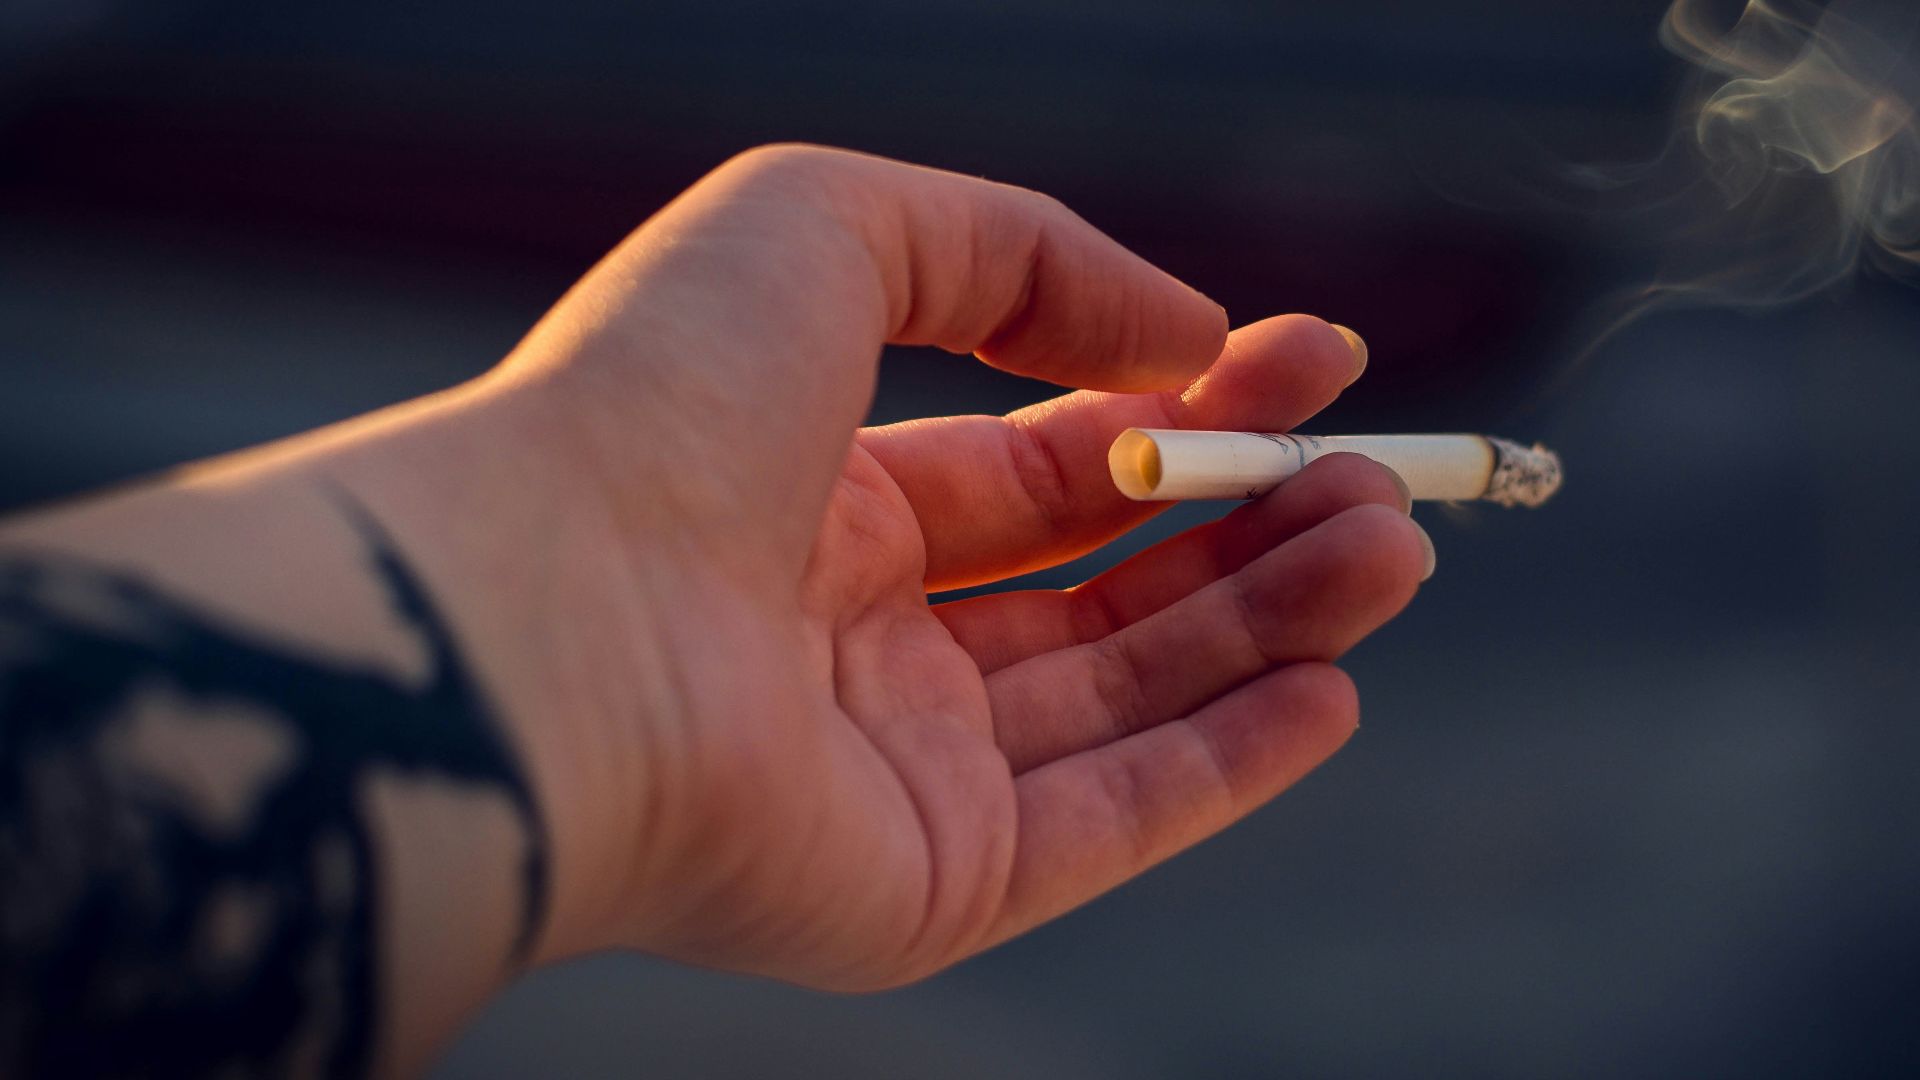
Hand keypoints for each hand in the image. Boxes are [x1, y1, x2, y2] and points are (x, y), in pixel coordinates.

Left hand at [456, 145, 1432, 988]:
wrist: (544, 619)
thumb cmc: (658, 402)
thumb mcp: (830, 225)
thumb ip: (1019, 252)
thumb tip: (1182, 328)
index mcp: (828, 500)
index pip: (1055, 462)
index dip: (1192, 403)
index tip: (1322, 359)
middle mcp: (864, 641)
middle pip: (1109, 586)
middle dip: (1256, 524)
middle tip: (1390, 478)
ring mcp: (898, 770)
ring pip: (1127, 699)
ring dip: (1273, 625)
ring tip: (1396, 550)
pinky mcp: (928, 885)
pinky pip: (1109, 822)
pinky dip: (1229, 763)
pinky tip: (1333, 689)